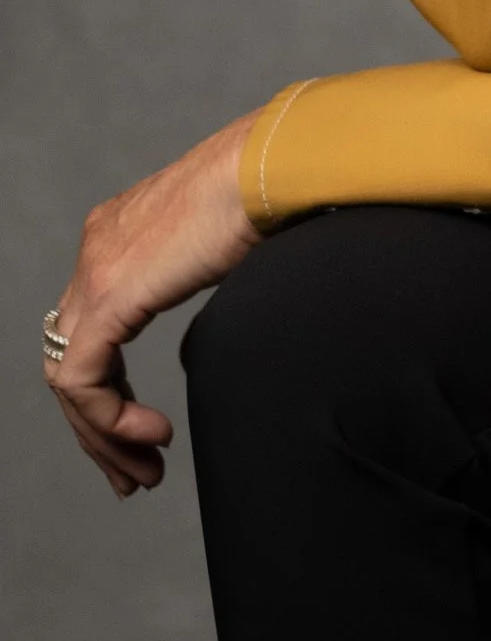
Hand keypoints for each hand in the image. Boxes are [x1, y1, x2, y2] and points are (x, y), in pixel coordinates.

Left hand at [46, 115, 261, 496]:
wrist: (273, 166)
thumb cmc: (272, 197)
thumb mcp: (225, 258)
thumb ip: (202, 295)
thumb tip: (202, 348)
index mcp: (118, 237)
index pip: (90, 334)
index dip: (112, 395)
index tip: (146, 436)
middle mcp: (95, 252)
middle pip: (71, 361)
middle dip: (99, 430)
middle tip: (133, 475)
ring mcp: (95, 271)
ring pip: (67, 378)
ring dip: (102, 436)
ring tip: (143, 472)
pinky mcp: (110, 295)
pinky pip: (81, 379)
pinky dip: (110, 419)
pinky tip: (152, 434)